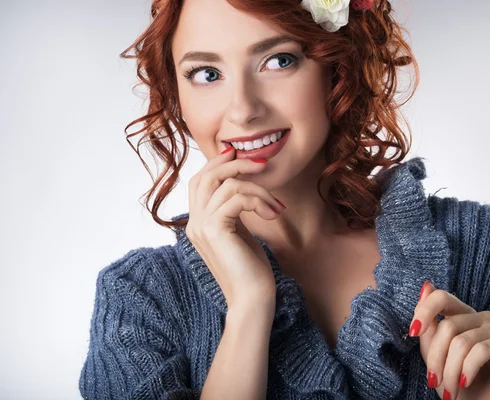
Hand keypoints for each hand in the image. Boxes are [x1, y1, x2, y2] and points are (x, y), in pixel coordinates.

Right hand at [185, 146, 285, 309]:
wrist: (252, 299)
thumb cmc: (250, 269)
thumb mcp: (240, 232)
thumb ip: (234, 210)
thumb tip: (242, 186)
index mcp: (197, 223)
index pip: (200, 181)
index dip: (218, 163)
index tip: (241, 156)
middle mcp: (194, 222)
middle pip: (207, 176)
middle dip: (235, 164)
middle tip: (262, 163)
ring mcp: (201, 226)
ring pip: (226, 185)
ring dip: (259, 189)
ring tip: (276, 206)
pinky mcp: (214, 230)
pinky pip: (237, 198)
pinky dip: (259, 200)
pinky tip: (273, 214)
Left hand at [409, 280, 489, 399]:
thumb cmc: (458, 385)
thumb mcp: (435, 354)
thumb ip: (429, 325)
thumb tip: (426, 285)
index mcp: (462, 316)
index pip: (441, 297)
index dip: (424, 311)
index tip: (413, 332)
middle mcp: (482, 318)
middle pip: (448, 326)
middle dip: (436, 358)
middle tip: (433, 381)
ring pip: (462, 341)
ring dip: (451, 371)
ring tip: (449, 391)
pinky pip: (481, 350)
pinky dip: (468, 369)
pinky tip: (465, 382)